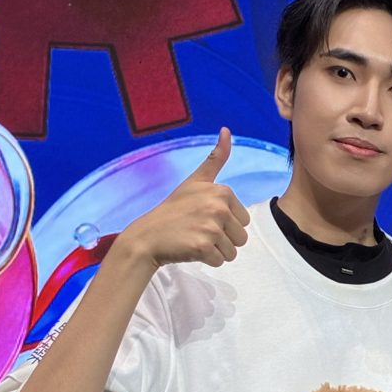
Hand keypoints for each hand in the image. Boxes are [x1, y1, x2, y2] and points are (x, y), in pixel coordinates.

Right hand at [114, 127, 250, 271]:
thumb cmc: (173, 209)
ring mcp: (211, 227)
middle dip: (223, 239)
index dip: (225, 224)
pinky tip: (190, 249)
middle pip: (242, 237)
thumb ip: (215, 158)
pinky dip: (207, 260)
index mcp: (223, 191)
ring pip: (232, 251)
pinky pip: (220, 261)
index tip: (204, 217)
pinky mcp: (203, 247)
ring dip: (216, 251)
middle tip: (199, 230)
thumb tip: (227, 130)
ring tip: (195, 239)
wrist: (147, 236)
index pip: (244, 220)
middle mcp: (219, 207)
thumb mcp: (195, 180)